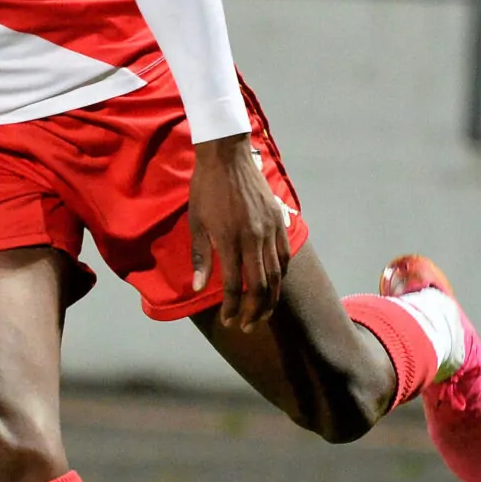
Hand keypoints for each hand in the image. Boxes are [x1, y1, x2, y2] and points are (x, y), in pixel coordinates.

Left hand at [188, 133, 290, 328]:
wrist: (228, 156)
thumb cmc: (206, 188)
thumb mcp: (196, 222)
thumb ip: (200, 257)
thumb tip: (197, 288)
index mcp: (230, 240)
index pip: (235, 285)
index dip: (232, 307)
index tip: (228, 320)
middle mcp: (253, 238)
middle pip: (261, 285)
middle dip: (254, 310)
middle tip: (247, 325)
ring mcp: (270, 230)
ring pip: (277, 274)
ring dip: (271, 298)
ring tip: (262, 313)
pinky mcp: (279, 221)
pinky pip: (284, 256)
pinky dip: (282, 275)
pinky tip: (275, 285)